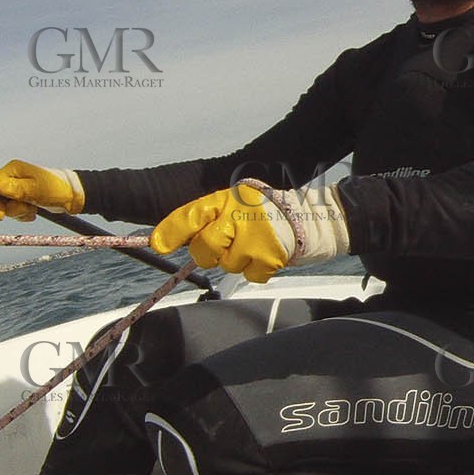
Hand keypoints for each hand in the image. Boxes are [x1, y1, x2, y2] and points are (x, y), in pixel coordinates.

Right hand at [0, 160, 83, 220]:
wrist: (74, 197)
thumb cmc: (57, 189)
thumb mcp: (35, 189)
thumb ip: (14, 188)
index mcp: (13, 170)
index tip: (1, 216)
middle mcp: (13, 178)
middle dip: (9, 209)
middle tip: (25, 211)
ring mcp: (18, 189)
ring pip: (6, 206)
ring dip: (18, 213)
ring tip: (33, 209)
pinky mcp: (24, 198)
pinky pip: (15, 211)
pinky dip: (23, 215)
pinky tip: (35, 212)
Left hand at [151, 182, 349, 282]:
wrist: (316, 218)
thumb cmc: (270, 215)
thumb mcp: (239, 207)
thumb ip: (211, 220)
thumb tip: (174, 241)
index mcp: (229, 198)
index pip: (192, 214)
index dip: (171, 231)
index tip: (157, 245)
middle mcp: (240, 213)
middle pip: (204, 248)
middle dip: (209, 254)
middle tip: (227, 247)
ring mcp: (255, 235)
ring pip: (227, 264)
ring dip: (237, 262)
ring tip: (255, 247)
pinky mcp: (270, 256)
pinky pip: (249, 275)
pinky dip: (256, 271)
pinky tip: (267, 256)